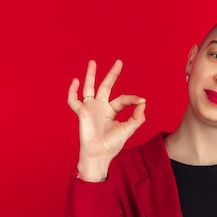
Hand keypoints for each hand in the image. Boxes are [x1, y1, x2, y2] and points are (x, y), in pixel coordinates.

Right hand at [68, 59, 145, 180]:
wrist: (100, 154)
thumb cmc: (112, 144)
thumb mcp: (128, 129)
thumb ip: (137, 117)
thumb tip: (143, 102)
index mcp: (111, 111)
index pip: (122, 99)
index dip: (132, 99)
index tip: (141, 100)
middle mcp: (100, 107)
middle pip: (106, 86)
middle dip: (112, 74)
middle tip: (119, 62)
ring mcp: (90, 108)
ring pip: (89, 88)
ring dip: (91, 75)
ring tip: (93, 62)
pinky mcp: (82, 113)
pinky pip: (73, 100)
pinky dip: (72, 91)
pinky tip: (76, 81)